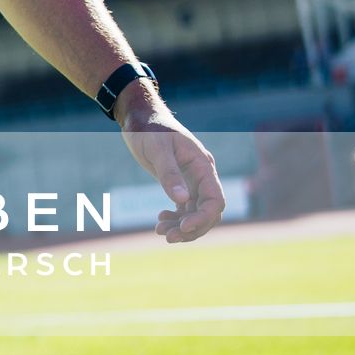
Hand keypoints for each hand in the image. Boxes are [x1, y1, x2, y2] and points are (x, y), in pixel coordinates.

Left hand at [115, 87, 224, 243]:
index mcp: (202, 165)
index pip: (215, 200)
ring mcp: (192, 180)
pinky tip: (161, 218)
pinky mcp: (180, 184)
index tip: (183, 228)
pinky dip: (176, 218)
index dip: (203, 218)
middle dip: (191, 228)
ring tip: (160, 230)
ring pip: (195, 212)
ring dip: (181, 226)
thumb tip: (182, 200)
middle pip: (208, 211)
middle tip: (167, 236)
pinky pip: (185, 208)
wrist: (139, 117)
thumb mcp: (158, 149)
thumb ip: (169, 174)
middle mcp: (201, 175)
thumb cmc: (149, 128)